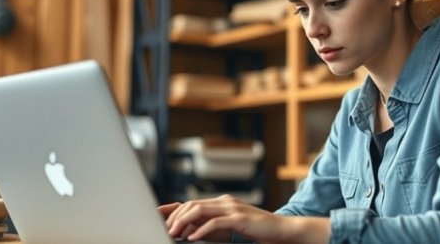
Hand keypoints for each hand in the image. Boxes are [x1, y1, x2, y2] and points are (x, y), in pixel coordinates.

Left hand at [159, 194, 329, 243]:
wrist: (281, 230)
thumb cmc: (255, 231)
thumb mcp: (229, 227)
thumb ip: (211, 226)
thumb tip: (189, 231)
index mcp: (222, 202)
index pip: (192, 202)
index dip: (174, 209)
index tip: (158, 217)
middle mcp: (225, 201)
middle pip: (193, 204)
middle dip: (176, 217)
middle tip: (165, 230)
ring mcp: (233, 208)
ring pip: (200, 210)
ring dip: (184, 222)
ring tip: (174, 233)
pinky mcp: (240, 218)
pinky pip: (216, 222)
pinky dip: (201, 230)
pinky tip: (193, 238)